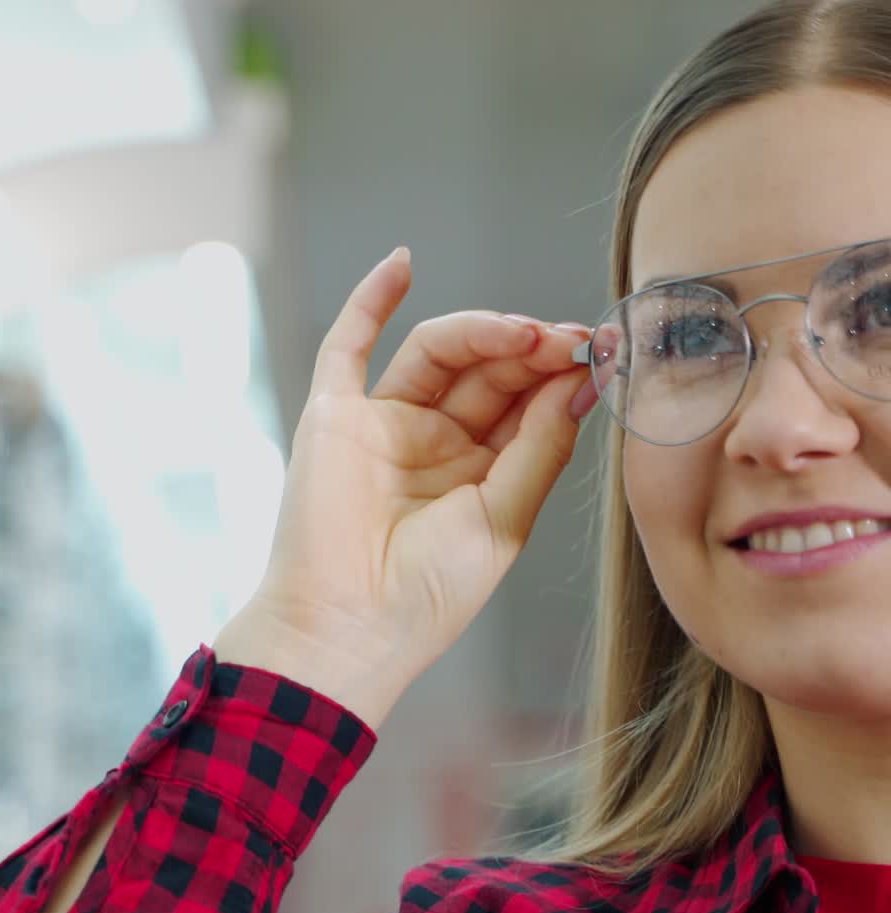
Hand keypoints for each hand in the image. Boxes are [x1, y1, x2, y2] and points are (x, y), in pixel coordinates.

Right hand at [219, 247, 596, 726]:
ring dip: (482, 331)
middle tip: (568, 340)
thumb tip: (581, 380)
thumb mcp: (505, 519)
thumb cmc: (427, 593)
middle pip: (488, 372)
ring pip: (437, 354)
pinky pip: (347, 347)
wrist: (346, 627)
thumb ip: (539, 447)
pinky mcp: (334, 418)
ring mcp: (382, 427)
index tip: (599, 355)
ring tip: (523, 334)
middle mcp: (433, 446)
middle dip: (530, 351)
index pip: (526, 405)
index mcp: (478, 476)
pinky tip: (402, 264)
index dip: (561, 375)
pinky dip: (370, 302)